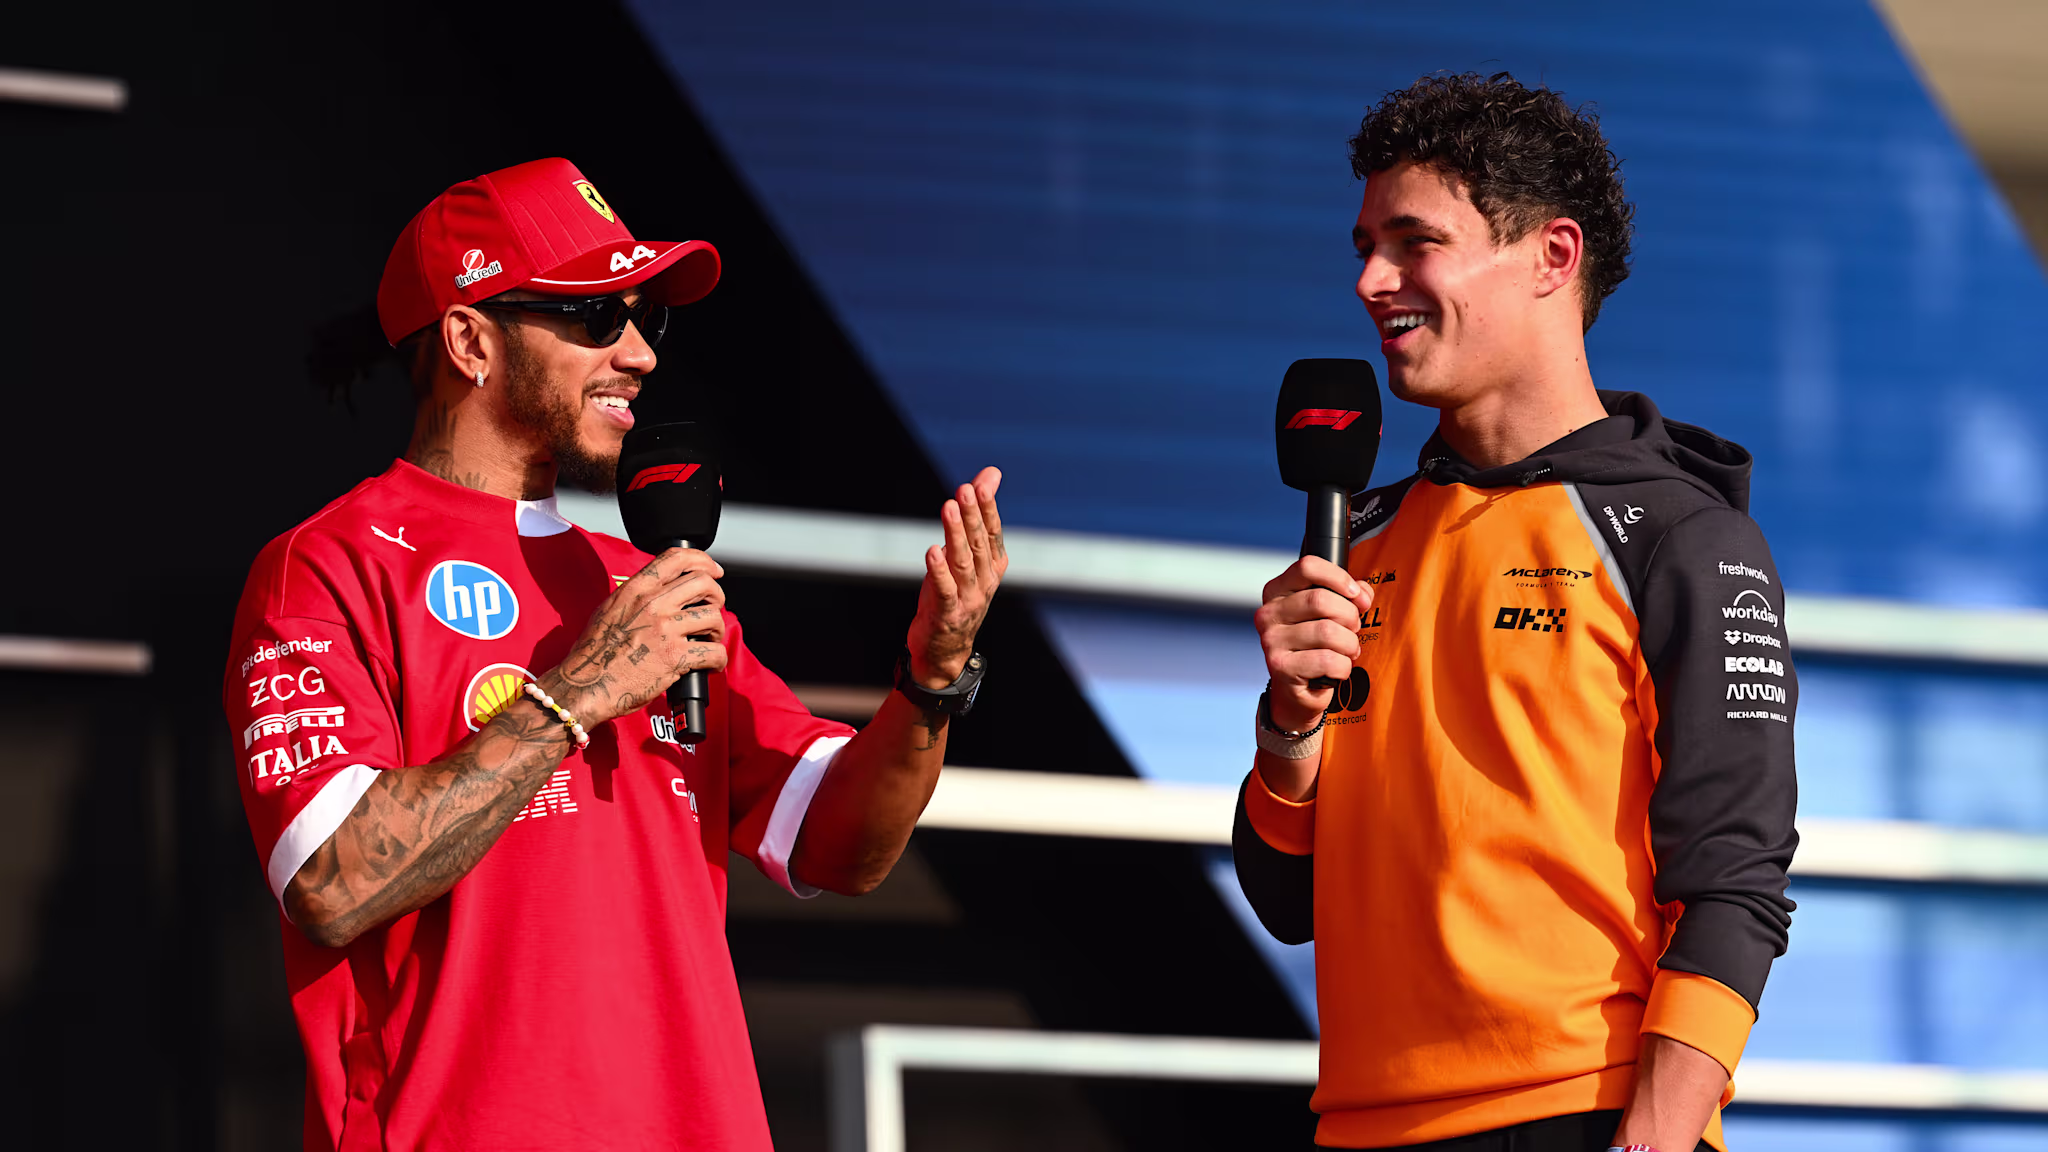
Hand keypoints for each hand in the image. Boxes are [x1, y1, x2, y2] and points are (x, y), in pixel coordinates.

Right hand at [544, 547, 727, 725]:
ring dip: (717, 630)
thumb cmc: (593, 653)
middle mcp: (653, 604)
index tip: (714, 571)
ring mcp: (665, 630)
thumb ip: (635, 595)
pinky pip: (714, 651)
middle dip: (717, 597)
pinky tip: (711, 665)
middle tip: (712, 610)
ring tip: (709, 640)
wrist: (585, 685)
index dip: (703, 561)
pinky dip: (718, 659)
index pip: (677, 558)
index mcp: (636, 589)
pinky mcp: (675, 657)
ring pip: (713, 616)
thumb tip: (659, 590)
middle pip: (704, 584)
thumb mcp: (608, 609)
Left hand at [905, 467, 1006, 687]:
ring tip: (949, 509)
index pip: (992, 533)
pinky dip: (939, 570)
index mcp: (993, 566)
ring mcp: (968, 599)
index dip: (988, 509)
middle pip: (978, 543)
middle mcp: (985, 581)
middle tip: (965, 489)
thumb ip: (978, 514)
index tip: (981, 484)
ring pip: (963, 562)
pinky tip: (932, 551)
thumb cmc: (955, 595)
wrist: (945, 650)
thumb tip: (991, 473)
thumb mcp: (966, 554)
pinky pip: (944, 589)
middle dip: (973, 514)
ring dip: (956, 534)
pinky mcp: (947, 614)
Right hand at [1255, 556, 1372, 731]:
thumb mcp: (1330, 613)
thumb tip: (1362, 594)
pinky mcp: (1280, 667)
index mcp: (1278, 592)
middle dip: (1350, 616)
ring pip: (1328, 632)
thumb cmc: (1316, 645)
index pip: (1307, 567)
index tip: (1356, 595)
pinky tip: (1337, 669)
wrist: (1299, 690)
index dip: (1339, 578)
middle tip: (1353, 629)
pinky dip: (1343, 667)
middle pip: (1321, 600)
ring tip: (1347, 651)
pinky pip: (1327, 660)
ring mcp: (1271, 640)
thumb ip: (1349, 595)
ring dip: (1349, 644)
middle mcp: (1269, 614)